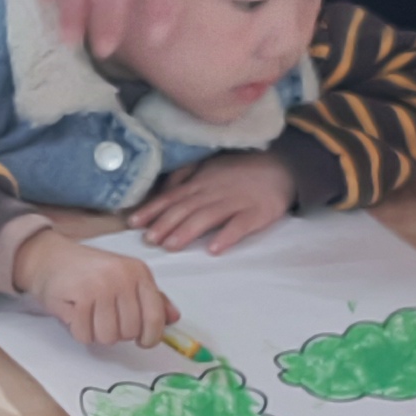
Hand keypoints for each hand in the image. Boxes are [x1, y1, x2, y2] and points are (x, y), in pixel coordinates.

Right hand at [16, 226, 177, 348]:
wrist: (50, 257)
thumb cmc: (89, 271)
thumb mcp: (125, 278)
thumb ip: (151, 299)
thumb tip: (173, 318)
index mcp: (139, 273)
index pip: (155, 317)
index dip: (151, 337)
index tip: (142, 341)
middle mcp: (123, 277)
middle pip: (130, 332)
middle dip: (116, 333)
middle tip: (103, 317)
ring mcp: (101, 286)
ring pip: (108, 337)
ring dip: (96, 334)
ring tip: (89, 315)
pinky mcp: (79, 296)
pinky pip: (85, 335)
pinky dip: (79, 331)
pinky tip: (76, 314)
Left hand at [130, 150, 297, 252]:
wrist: (282, 166)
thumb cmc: (240, 171)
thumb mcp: (210, 167)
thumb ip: (185, 178)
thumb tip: (161, 190)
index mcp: (201, 183)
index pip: (172, 197)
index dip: (153, 210)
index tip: (133, 223)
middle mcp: (214, 191)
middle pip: (186, 208)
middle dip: (165, 223)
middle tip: (149, 240)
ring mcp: (236, 202)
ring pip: (208, 216)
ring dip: (188, 230)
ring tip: (171, 246)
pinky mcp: (257, 213)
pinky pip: (241, 225)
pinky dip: (227, 236)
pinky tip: (214, 249)